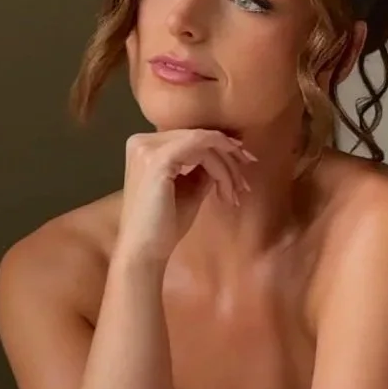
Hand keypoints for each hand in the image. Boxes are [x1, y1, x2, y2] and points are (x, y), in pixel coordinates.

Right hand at [116, 130, 255, 265]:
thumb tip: (225, 155)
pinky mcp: (158, 159)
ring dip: (226, 167)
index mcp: (145, 146)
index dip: (221, 146)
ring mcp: (148, 148)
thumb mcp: (189, 189)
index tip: (244, 164)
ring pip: (203, 142)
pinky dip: (220, 169)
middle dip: (229, 156)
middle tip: (245, 182)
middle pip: (198, 136)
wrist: (143, 252)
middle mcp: (143, 140)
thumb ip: (203, 169)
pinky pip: (201, 151)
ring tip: (235, 194)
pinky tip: (227, 190)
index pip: (189, 137)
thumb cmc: (163, 226)